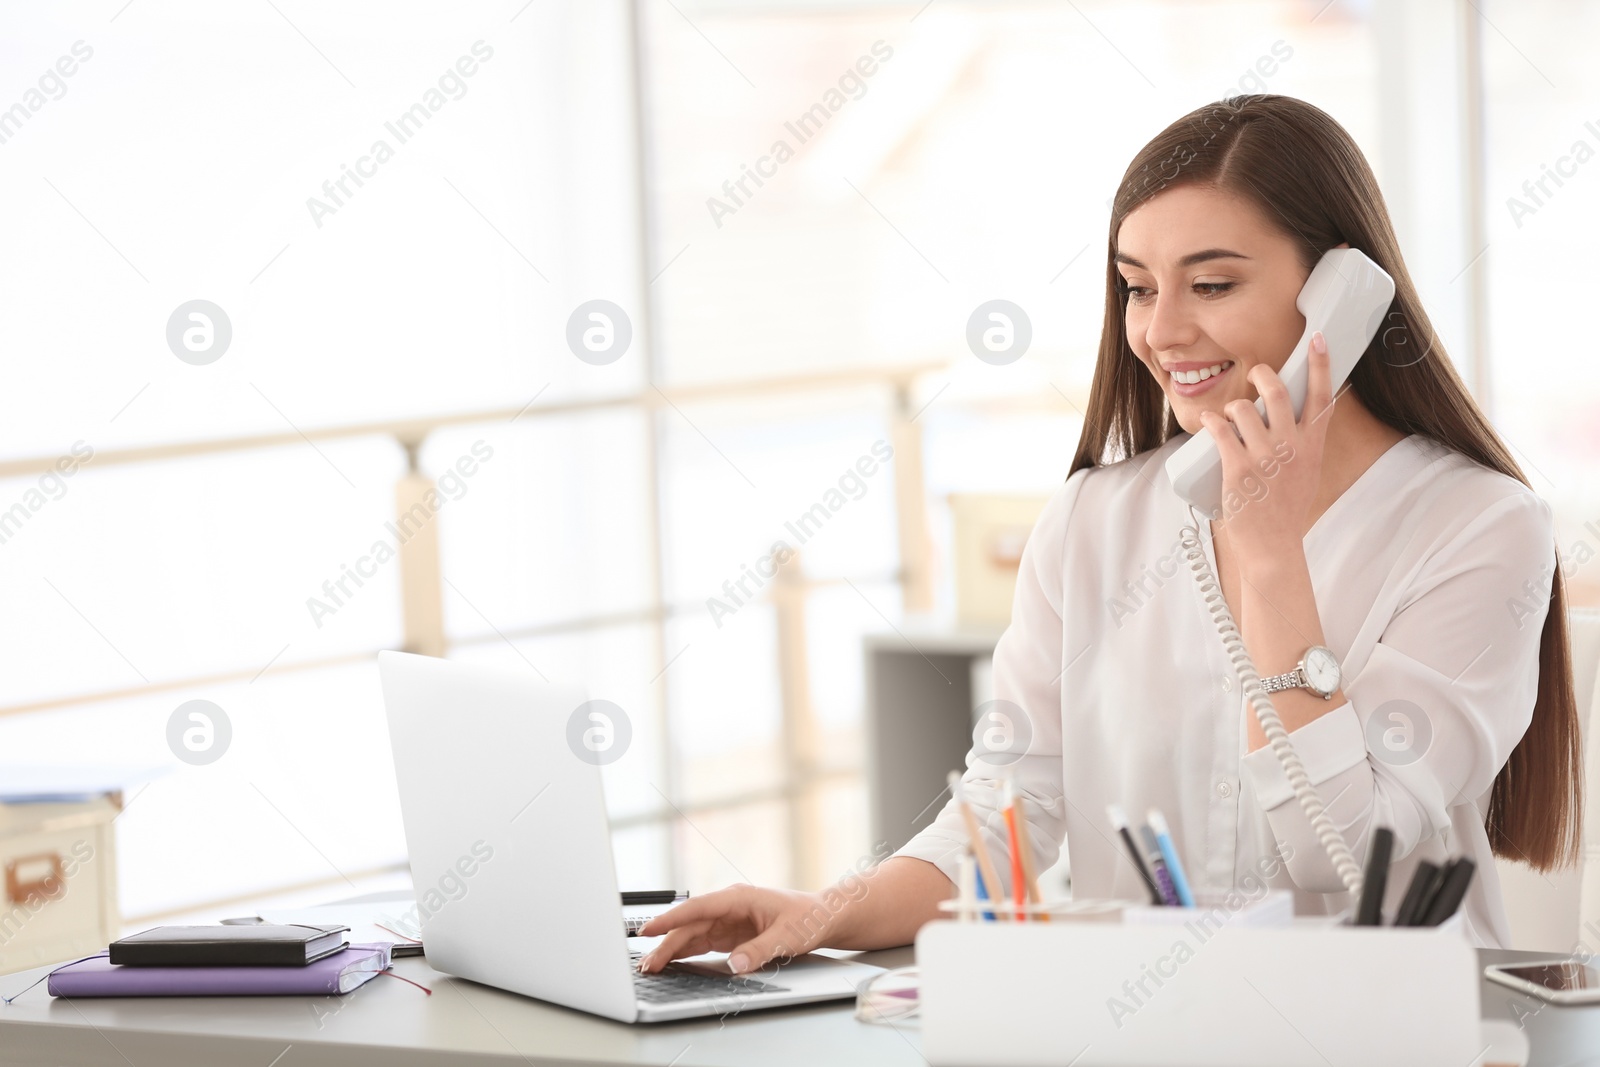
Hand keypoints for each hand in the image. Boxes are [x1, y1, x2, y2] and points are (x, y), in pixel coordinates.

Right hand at [636, 884, 831, 974]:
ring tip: (651, 967)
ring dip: (671, 949)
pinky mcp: (729, 934)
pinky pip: (700, 942)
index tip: (650, 929)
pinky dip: (684, 952)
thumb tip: (734, 964)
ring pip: (691, 934)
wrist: (822, 917)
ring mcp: (727, 920)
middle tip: (647, 964)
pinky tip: (670, 963)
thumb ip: (760, 950)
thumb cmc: (808, 918)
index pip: (697, 908)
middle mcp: (728, 907)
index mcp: (738, 898)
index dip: (671, 919)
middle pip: (689, 925)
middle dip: (665, 943)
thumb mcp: (788, 936)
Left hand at [1198, 330, 1332, 566]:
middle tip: (1255, 373)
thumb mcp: (1307, 472)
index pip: (1321, 396)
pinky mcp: (1239, 469)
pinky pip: (1220, 431)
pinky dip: (1211, 421)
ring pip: (1243, 409)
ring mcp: (1265, 458)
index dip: (1320, 364)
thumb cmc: (1287, 509)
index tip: (1316, 339)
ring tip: (1229, 417)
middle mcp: (1292, 447)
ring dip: (1232, 407)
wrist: (1274, 545)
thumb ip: (1304, 444)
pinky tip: (1209, 421)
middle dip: (1262, 374)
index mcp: (1313, 445)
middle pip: (1276, 392)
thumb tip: (1295, 417)